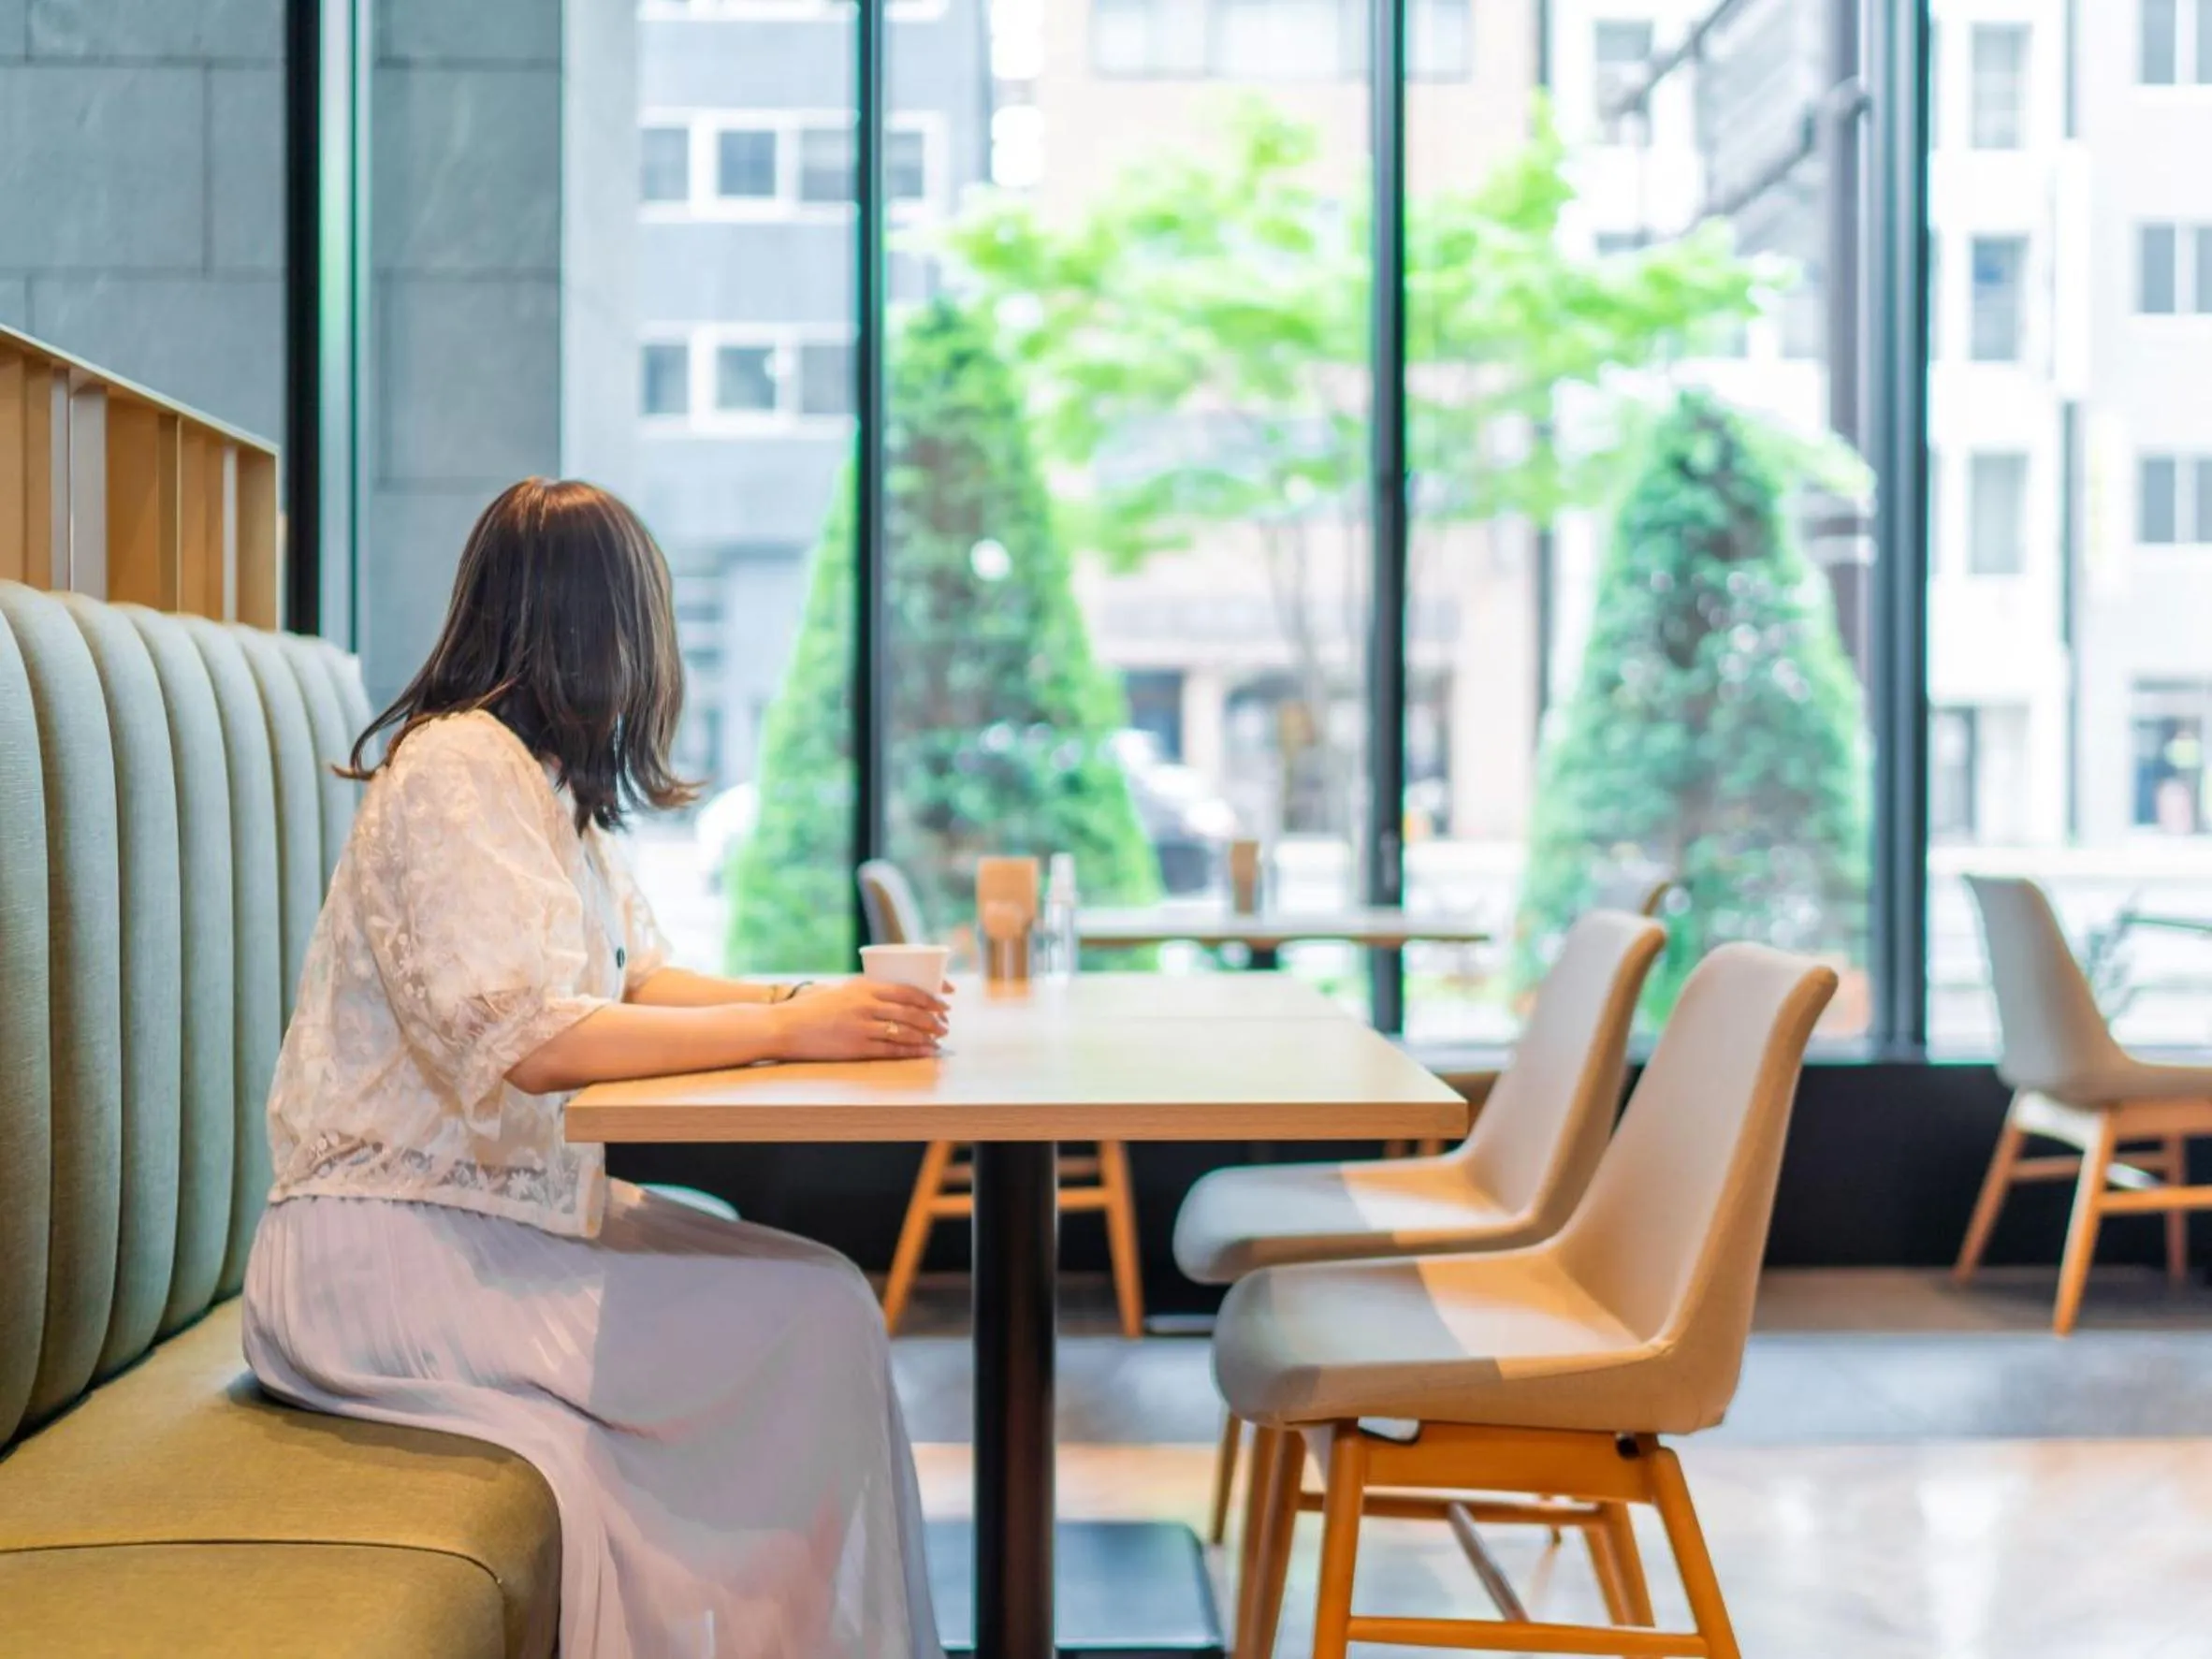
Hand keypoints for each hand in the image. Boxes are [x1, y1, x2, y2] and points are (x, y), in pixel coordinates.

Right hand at [771, 978, 947, 1061]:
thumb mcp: (843, 990)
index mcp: (865, 986)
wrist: (786, 1025)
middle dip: (934, 1019)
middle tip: (945, 1024)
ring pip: (906, 1031)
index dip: (932, 996)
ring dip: (927, 1036)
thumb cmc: (813, 1008)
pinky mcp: (857, 1047)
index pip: (908, 990)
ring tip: (939, 1039)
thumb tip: (897, 996)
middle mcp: (866, 1004)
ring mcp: (862, 1026)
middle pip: (912, 1011)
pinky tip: (925, 1052)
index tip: (946, 1001)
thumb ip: (869, 991)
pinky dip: (913, 1051)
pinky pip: (892, 1049)